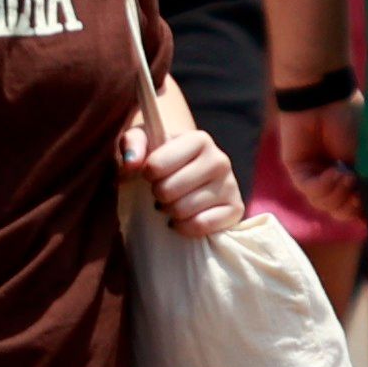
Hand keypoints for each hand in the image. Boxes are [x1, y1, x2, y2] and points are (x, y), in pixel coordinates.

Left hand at [129, 118, 242, 238]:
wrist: (187, 176)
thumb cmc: (160, 157)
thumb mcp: (142, 141)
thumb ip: (132, 144)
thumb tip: (132, 163)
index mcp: (199, 139)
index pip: (156, 165)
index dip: (146, 174)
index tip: (150, 173)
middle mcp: (219, 160)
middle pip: (167, 190)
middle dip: (157, 194)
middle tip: (161, 191)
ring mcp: (230, 186)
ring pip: (182, 210)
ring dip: (169, 211)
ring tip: (172, 202)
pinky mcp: (235, 210)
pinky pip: (200, 225)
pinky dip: (184, 227)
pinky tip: (181, 219)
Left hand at [269, 95, 358, 216]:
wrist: (326, 98)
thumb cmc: (351, 121)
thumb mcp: (365, 158)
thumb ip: (366, 185)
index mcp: (352, 173)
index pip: (354, 206)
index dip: (361, 211)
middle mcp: (333, 177)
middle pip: (339, 211)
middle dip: (348, 206)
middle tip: (356, 192)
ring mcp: (315, 174)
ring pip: (324, 204)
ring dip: (337, 194)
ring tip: (345, 176)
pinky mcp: (298, 170)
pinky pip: (310, 190)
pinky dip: (323, 185)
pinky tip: (332, 172)